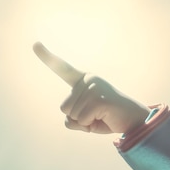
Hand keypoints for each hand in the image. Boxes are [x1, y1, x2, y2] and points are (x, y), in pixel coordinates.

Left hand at [33, 42, 149, 133]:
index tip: (35, 44)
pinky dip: (90, 126)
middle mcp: (87, 80)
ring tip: (101, 117)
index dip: (47, 57)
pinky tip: (104, 118)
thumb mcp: (86, 119)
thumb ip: (73, 118)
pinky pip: (81, 120)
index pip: (62, 68)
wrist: (135, 121)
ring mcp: (93, 88)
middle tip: (98, 116)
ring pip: (71, 115)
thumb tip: (68, 118)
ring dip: (85, 122)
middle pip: (64, 108)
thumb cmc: (109, 118)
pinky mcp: (97, 99)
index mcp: (84, 80)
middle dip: (78, 118)